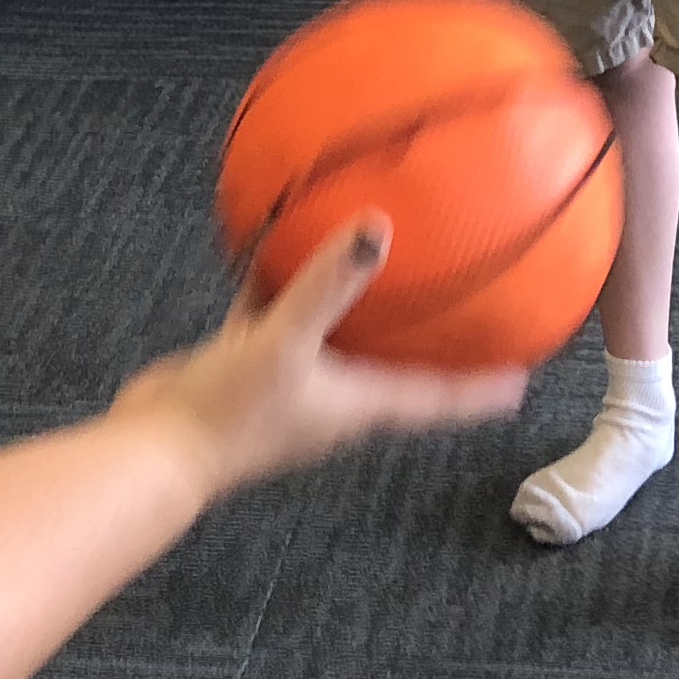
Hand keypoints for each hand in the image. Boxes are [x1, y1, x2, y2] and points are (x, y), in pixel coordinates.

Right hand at [120, 215, 529, 490]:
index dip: (480, 391)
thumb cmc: (230, 413)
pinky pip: (281, 317)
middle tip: (467, 315)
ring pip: (340, 339)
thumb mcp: (284, 342)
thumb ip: (328, 285)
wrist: (155, 451)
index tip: (524, 382)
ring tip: (387, 270)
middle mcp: (333, 398)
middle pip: (397, 371)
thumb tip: (378, 227)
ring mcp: (291, 382)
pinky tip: (282, 246)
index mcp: (357, 406)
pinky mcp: (250, 366)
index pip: (434, 400)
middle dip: (430, 345)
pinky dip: (288, 287)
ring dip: (362, 311)